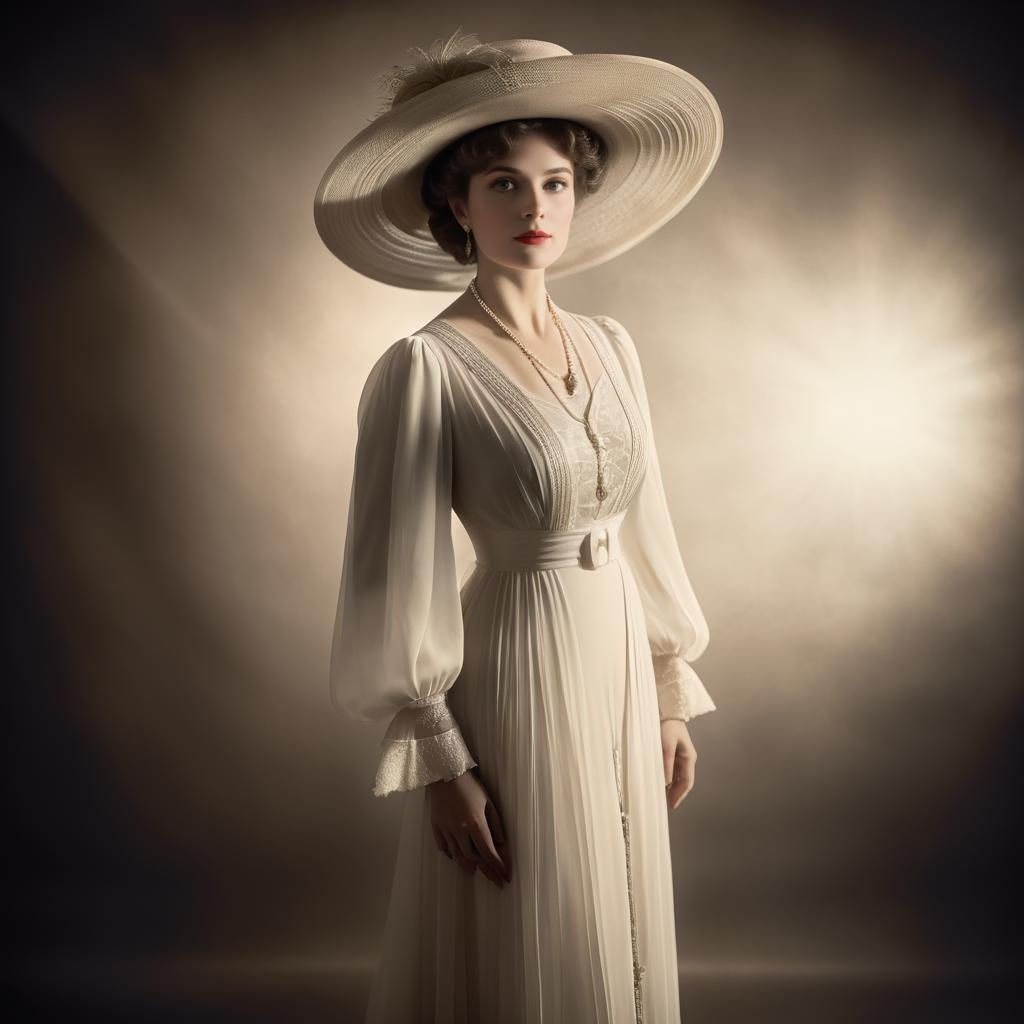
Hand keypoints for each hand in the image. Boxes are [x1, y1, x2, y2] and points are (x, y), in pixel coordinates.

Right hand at [428, 768, 510, 887]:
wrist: (445, 773)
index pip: (488, 852)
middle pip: (473, 857)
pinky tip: (458, 857)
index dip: (497, 867)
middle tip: (493, 877)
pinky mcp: (436, 827)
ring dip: (468, 865)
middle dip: (485, 869)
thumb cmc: (470, 785)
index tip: (504, 877)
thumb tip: (501, 842)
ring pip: (458, 856)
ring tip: (476, 871)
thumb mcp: (488, 801)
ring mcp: (446, 829)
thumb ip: (495, 823)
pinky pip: (444, 848)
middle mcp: (460, 830)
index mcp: (475, 823)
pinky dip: (452, 855)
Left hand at [661, 719, 696, 809]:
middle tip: (666, 805)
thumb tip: (666, 782)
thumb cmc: (668, 726)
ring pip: (678, 777)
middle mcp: (687, 759)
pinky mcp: (674, 753)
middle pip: (684, 782)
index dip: (680, 795)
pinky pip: (673, 770)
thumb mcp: (666, 745)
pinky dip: (668, 778)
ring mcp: (681, 756)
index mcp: (689, 758)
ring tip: (662, 797)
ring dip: (672, 787)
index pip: (687, 782)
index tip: (673, 805)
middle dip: (676, 794)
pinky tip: (660, 782)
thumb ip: (666, 764)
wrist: (669, 710)